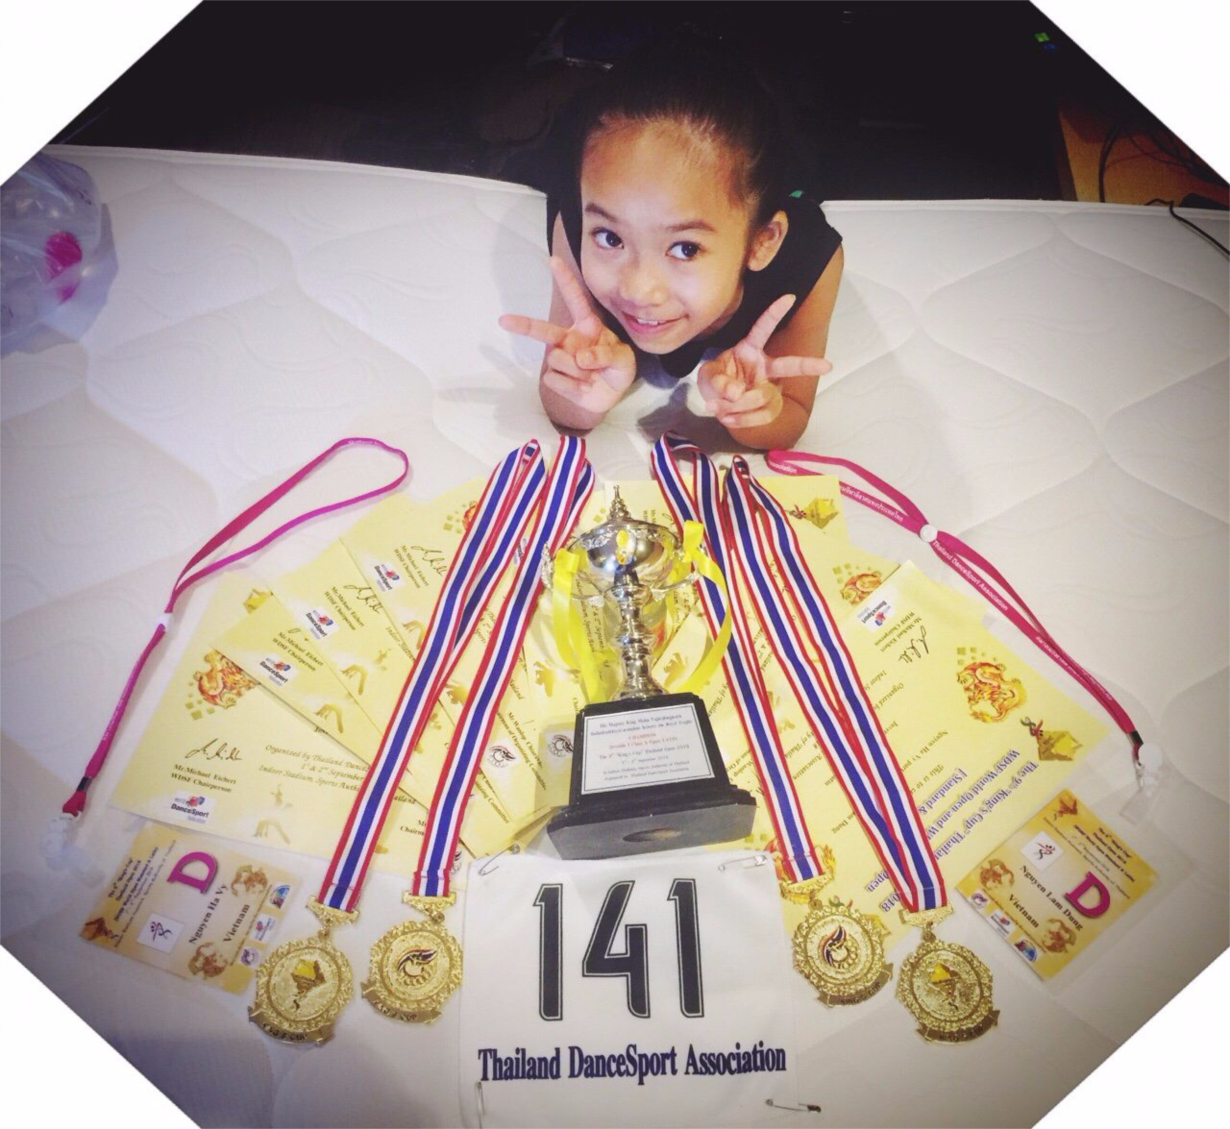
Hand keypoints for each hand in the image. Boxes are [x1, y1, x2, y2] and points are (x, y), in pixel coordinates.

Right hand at [500, 257, 636, 418]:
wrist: (610, 395)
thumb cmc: (617, 369)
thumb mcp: (623, 360)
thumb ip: (607, 355)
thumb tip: (581, 357)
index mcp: (587, 326)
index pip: (576, 300)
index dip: (565, 280)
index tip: (553, 260)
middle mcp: (569, 339)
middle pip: (544, 330)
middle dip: (524, 325)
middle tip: (504, 320)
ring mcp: (560, 358)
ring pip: (558, 360)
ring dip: (579, 373)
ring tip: (591, 377)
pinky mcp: (554, 378)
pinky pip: (556, 380)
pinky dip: (573, 388)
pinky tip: (583, 387)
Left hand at [697, 294, 831, 430]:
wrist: (716, 401)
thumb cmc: (716, 379)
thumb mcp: (708, 374)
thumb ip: (716, 379)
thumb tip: (736, 392)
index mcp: (750, 348)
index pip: (763, 329)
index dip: (774, 313)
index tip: (790, 297)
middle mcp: (764, 366)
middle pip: (787, 365)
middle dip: (808, 365)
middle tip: (828, 366)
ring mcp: (768, 387)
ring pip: (762, 396)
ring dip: (736, 405)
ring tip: (716, 405)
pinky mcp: (767, 407)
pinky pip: (761, 416)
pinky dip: (741, 420)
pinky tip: (726, 418)